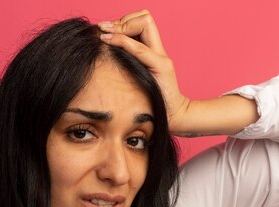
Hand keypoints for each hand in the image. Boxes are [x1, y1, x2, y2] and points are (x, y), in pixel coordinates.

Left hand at [98, 10, 190, 134]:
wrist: (175, 117)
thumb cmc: (152, 104)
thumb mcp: (137, 81)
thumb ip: (127, 66)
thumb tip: (103, 55)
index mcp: (154, 52)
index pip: (142, 22)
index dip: (122, 22)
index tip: (103, 31)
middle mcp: (159, 51)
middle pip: (145, 17)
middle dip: (122, 21)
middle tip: (104, 30)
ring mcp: (161, 57)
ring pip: (145, 23)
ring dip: (122, 26)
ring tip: (105, 34)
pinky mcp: (161, 66)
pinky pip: (140, 48)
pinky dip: (122, 41)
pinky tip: (107, 40)